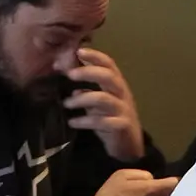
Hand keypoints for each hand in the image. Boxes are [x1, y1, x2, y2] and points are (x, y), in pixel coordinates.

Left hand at [64, 47, 146, 162]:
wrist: (129, 144)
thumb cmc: (111, 118)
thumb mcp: (99, 102)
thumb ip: (86, 91)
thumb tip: (69, 82)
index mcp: (116, 84)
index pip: (109, 64)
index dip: (95, 56)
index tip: (78, 51)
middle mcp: (122, 93)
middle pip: (109, 76)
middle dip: (88, 73)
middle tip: (69, 75)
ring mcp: (123, 109)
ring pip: (104, 99)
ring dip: (82, 99)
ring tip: (66, 103)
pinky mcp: (120, 126)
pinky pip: (102, 122)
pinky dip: (84, 121)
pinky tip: (72, 122)